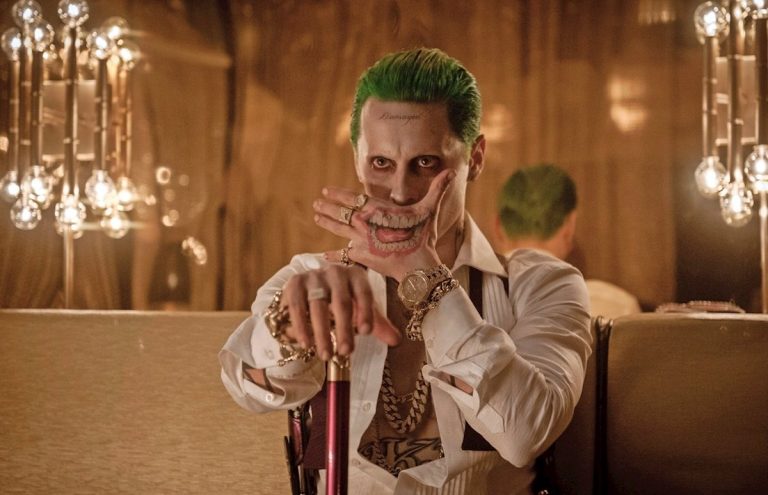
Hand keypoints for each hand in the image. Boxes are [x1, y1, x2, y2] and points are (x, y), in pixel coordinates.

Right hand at [280, 263, 400, 359]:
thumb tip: (396, 340)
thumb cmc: (342, 301)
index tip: (366, 333)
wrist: (310, 290)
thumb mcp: (360, 311)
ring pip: (317, 305)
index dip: (366, 312)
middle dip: (344, 329)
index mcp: (356, 276)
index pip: (364, 293)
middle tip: (346, 352)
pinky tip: (306, 343)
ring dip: (322, 333)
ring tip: (326, 355)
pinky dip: (301, 327)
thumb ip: (377, 325)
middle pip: (341, 302)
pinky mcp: (295, 283)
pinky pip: (297, 306)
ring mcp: (313, 276)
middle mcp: (335, 272)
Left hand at [313, 169, 455, 279]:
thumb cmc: (423, 236)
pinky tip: (324, 255)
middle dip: (327, 207)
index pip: (352, 198)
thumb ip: (437, 190)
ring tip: (316, 217)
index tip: (326, 191)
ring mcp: (361, 241)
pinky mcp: (362, 257)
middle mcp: (365, 223)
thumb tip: (452, 172)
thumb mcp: (429, 210)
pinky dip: (334, 255)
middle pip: (341, 213)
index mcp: (377, 210)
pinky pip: (344, 255)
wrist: (418, 266)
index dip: (338, 194)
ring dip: (327, 223)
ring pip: (339, 230)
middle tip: (316, 203)